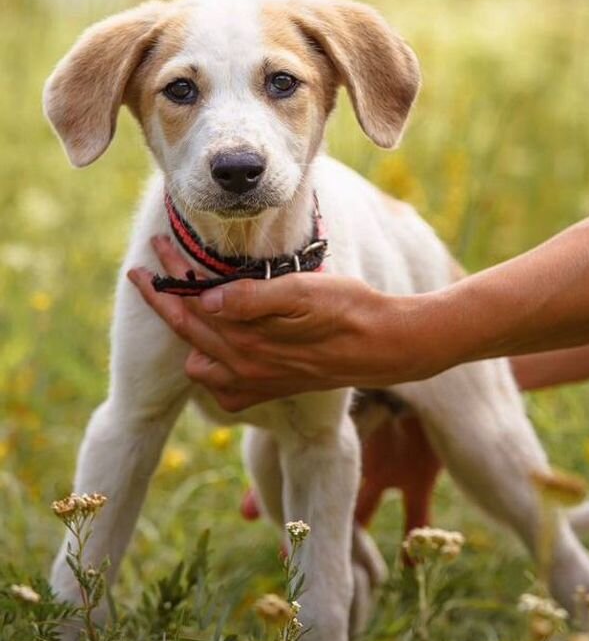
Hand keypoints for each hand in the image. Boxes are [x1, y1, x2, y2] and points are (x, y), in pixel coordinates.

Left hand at [127, 237, 439, 410]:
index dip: (169, 275)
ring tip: (183, 299)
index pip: (192, 305)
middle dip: (165, 295)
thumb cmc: (348, 310)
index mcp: (248, 341)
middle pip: (188, 329)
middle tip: (152, 263)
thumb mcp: (304, 292)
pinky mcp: (272, 389)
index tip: (155, 249)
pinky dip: (212, 369)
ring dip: (185, 330)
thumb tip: (208, 299)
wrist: (384, 345)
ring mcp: (257, 382)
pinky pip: (224, 390)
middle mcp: (245, 367)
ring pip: (199, 360)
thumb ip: (253, 298)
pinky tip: (219, 349)